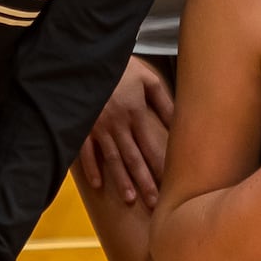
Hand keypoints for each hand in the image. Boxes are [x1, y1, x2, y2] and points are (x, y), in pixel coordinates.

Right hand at [74, 53, 176, 208]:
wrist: (88, 57)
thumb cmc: (121, 66)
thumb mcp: (148, 79)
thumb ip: (165, 102)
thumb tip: (179, 123)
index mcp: (136, 112)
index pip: (152, 146)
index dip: (161, 168)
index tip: (170, 186)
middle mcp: (118, 124)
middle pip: (134, 158)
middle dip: (145, 182)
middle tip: (154, 204)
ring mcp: (98, 127)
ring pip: (112, 159)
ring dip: (122, 180)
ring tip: (131, 199)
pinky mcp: (81, 126)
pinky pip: (85, 151)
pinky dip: (91, 168)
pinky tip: (98, 185)